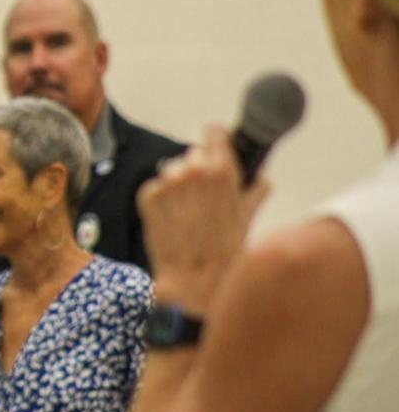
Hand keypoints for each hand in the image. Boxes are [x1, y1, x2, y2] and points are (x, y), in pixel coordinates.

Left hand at [138, 124, 270, 313]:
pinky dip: (161, 200)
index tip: (216, 149)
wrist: (194, 279)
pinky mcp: (148, 195)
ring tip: (189, 213)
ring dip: (179, 186)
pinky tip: (173, 220)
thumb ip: (255, 190)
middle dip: (198, 172)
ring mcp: (167, 182)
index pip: (213, 132)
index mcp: (221, 169)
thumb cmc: (224, 251)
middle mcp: (192, 169)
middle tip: (204, 199)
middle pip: (193, 155)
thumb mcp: (247, 217)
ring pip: (172, 170)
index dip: (216, 141)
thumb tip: (263, 178)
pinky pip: (155, 187)